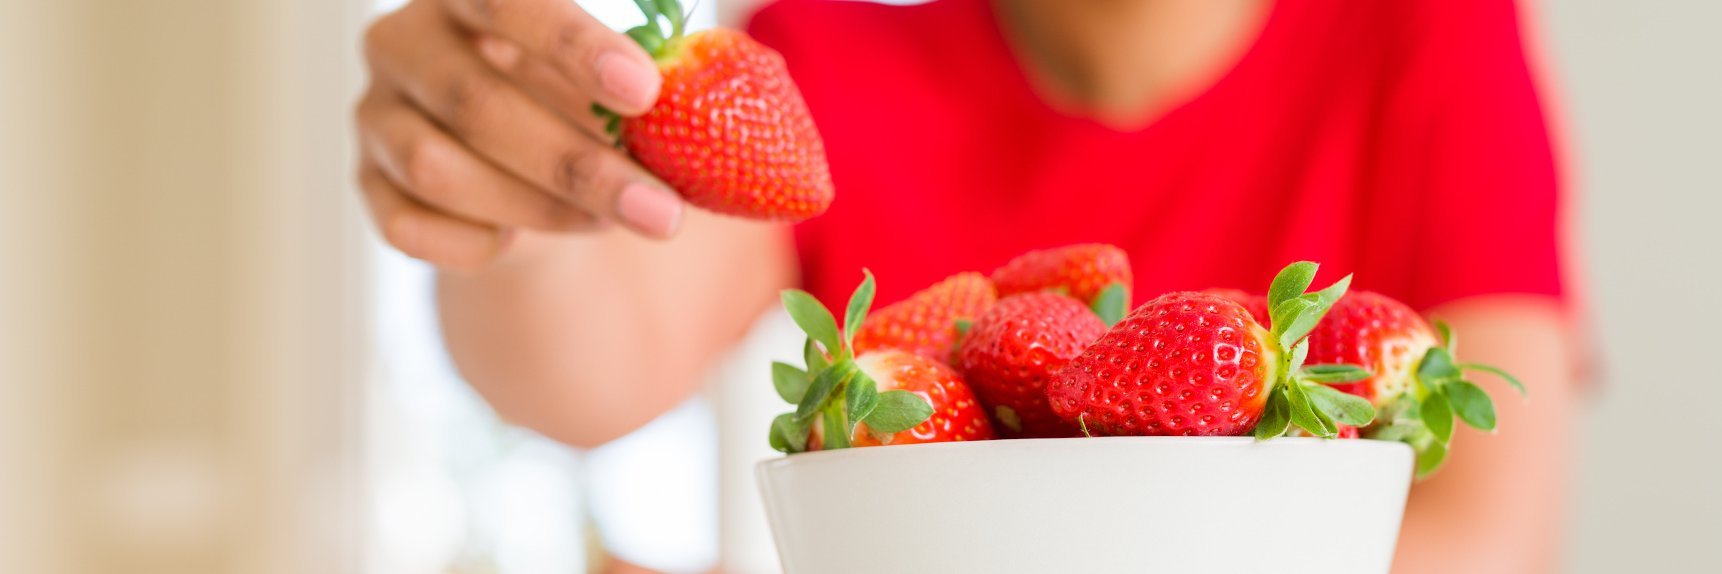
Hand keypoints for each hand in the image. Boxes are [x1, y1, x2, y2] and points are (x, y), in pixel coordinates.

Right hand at [356, 0, 683, 269]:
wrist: (522, 167)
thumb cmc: (576, 100)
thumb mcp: (606, 77)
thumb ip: (634, 82)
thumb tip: (689, 106)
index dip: (571, 42)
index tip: (644, 90)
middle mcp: (404, 42)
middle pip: (475, 103)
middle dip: (577, 165)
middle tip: (661, 212)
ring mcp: (376, 115)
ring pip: (438, 171)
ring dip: (535, 208)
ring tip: (606, 221)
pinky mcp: (366, 184)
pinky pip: (408, 227)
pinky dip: (476, 243)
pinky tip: (520, 240)